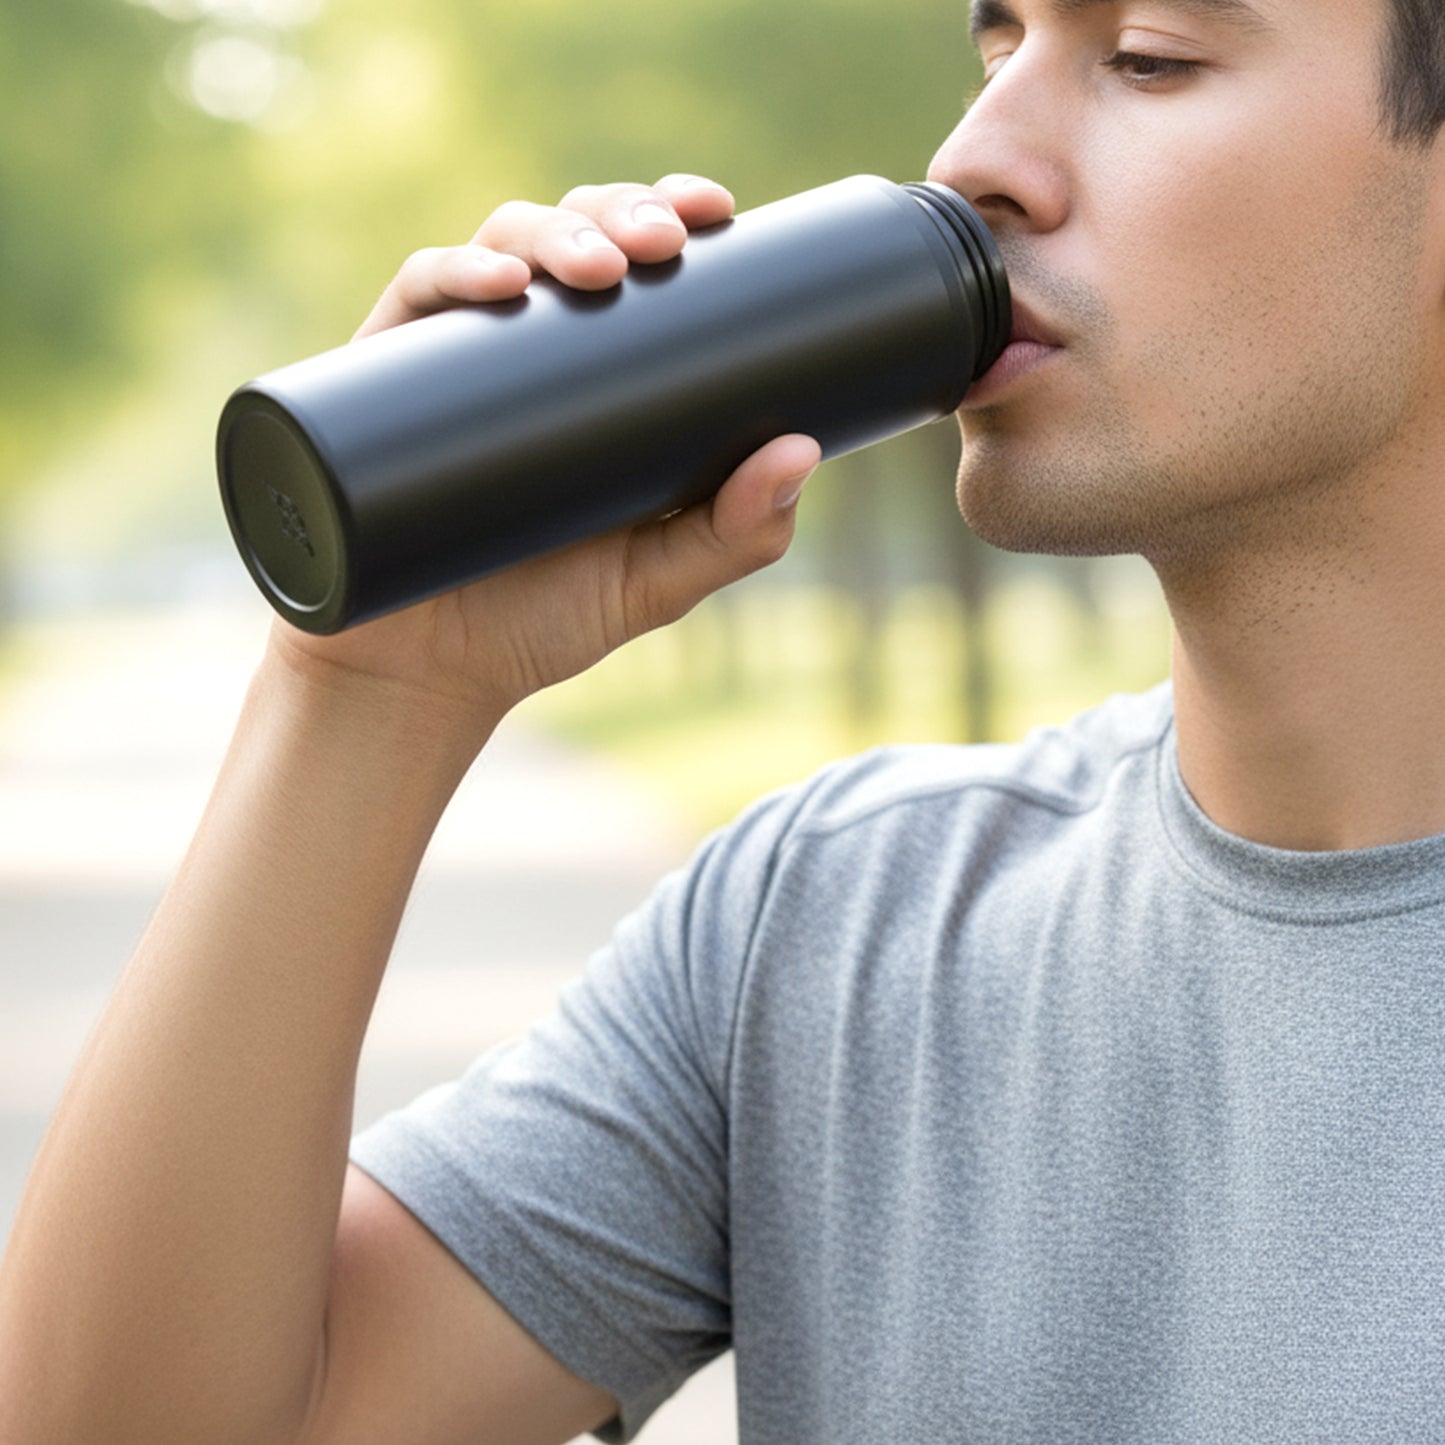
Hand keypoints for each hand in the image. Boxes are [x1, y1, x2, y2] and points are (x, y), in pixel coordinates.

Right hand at [271, 175, 820, 737]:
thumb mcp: (658, 581)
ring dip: (550, 231)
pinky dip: (451, 275)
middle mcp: (527, 351)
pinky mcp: (382, 379)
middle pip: (574, 235)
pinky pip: (413, 300)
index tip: (716, 208)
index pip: (636, 265)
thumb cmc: (544, 623)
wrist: (426, 678)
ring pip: (498, 247)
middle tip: (660, 242)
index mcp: (599, 376)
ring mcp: (454, 359)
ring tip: (596, 267)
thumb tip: (803, 448)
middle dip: (621, 213)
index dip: (671, 213)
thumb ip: (735, 533)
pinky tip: (497, 286)